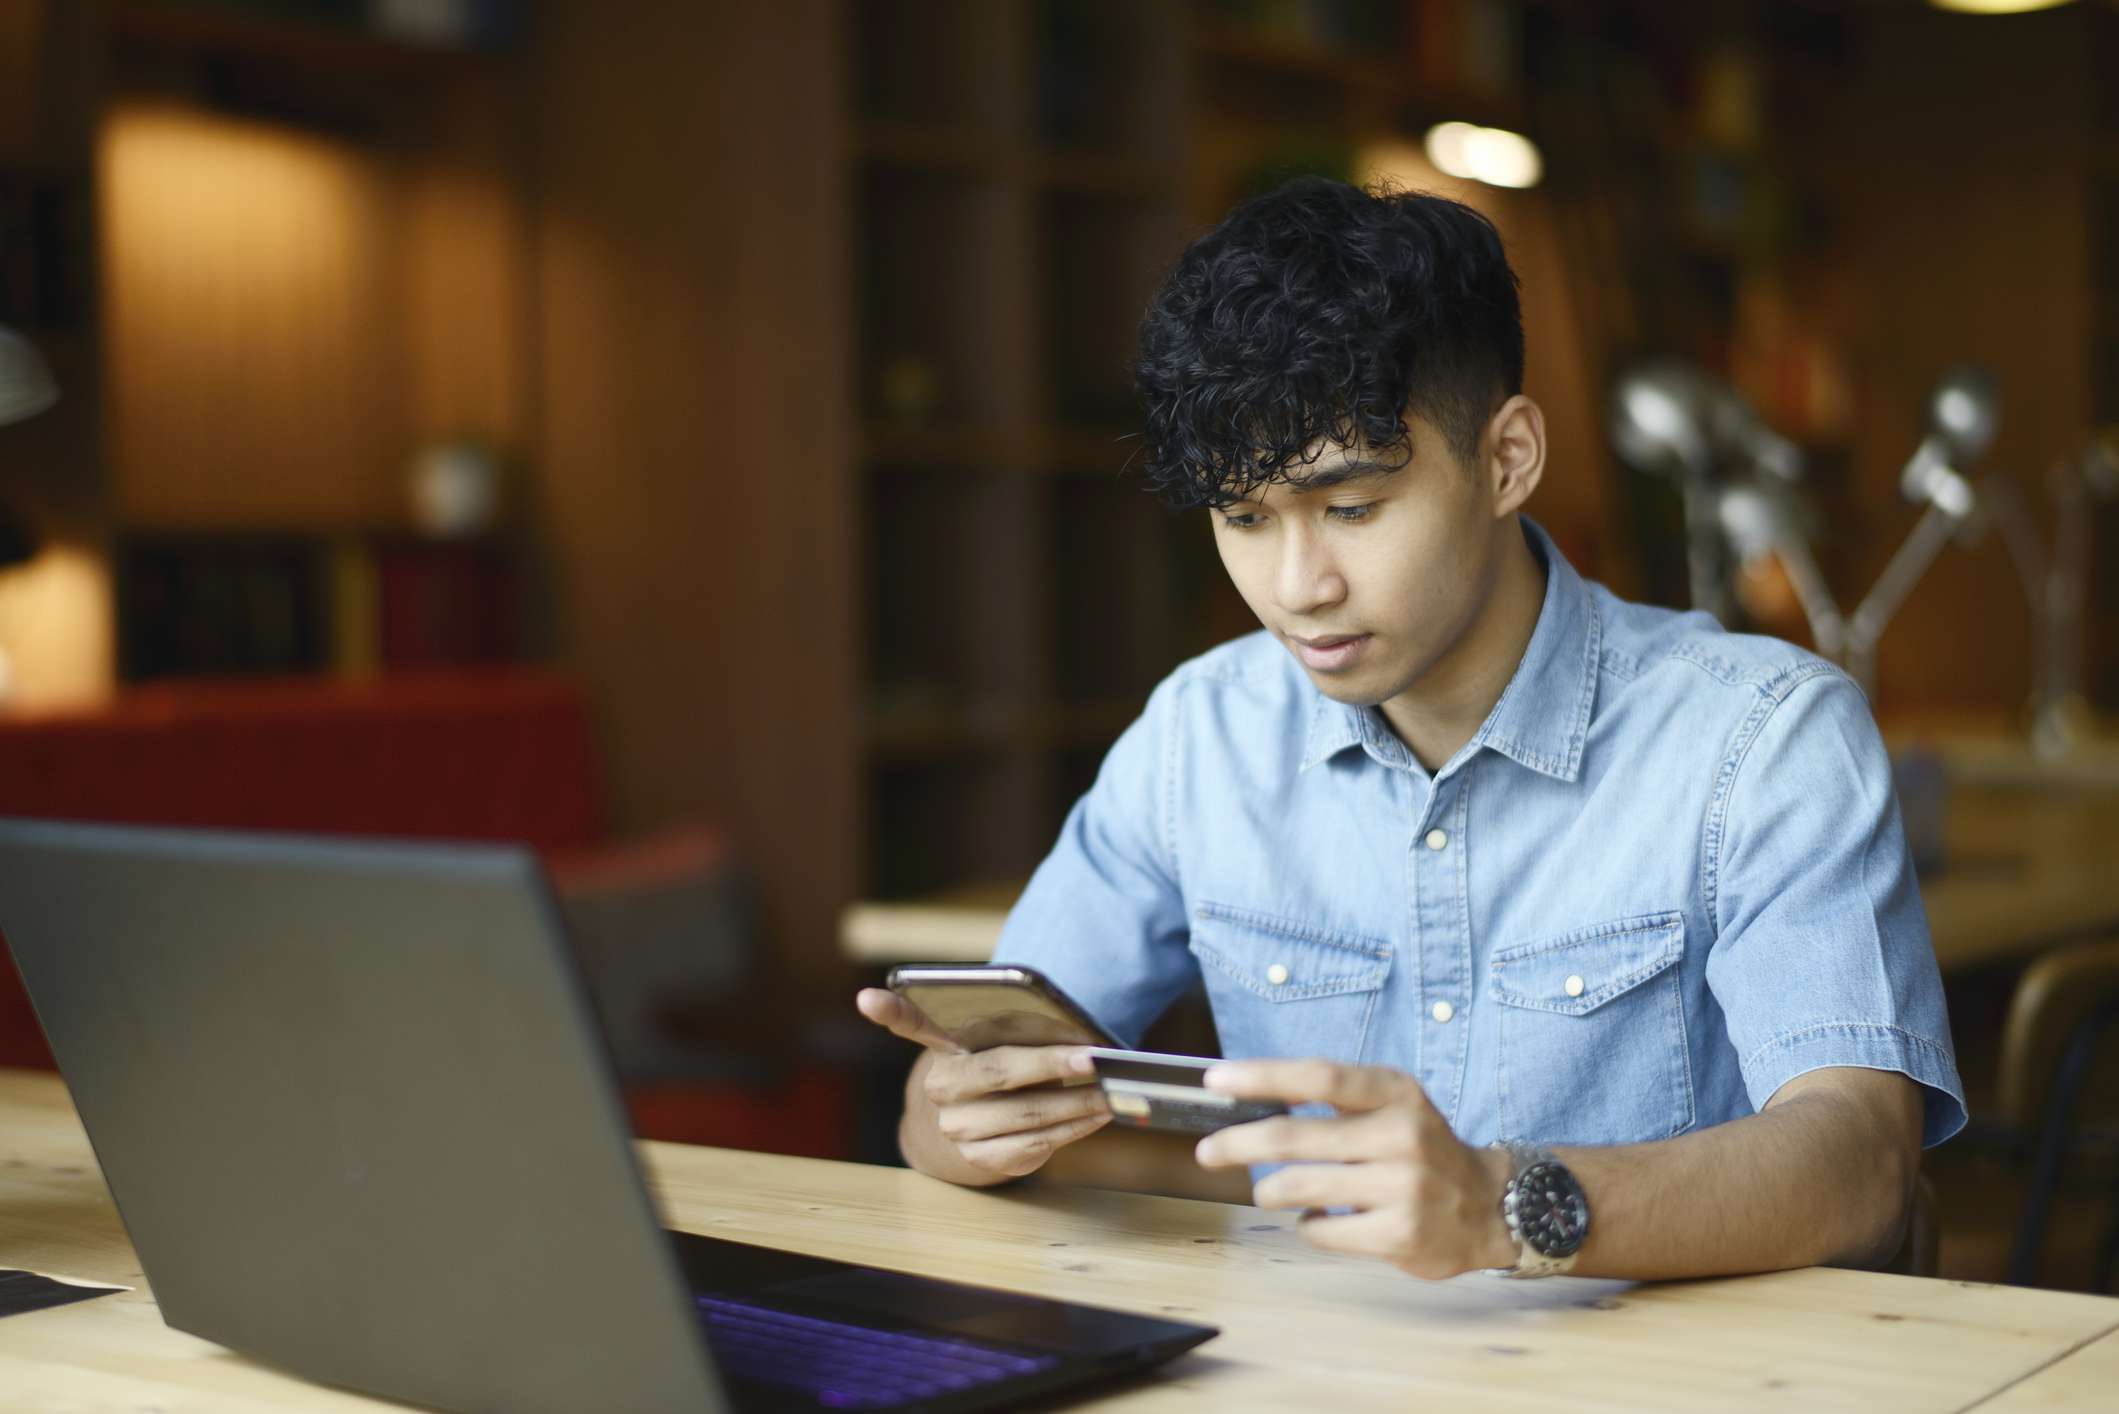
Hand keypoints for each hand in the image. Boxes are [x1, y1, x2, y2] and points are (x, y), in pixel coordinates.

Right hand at [855, 988, 1110, 1181]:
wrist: (960, 1127)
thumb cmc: (991, 1067)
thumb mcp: (994, 1039)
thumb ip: (1019, 1029)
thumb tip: (1081, 1037)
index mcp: (941, 1048)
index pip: (910, 1023)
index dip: (891, 1011)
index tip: (868, 997)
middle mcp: (941, 1089)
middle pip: (1000, 1073)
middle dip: (1052, 1065)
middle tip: (1094, 1058)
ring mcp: (959, 1128)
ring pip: (1028, 1116)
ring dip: (1077, 1104)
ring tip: (1113, 1091)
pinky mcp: (982, 1160)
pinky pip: (1035, 1146)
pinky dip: (1073, 1130)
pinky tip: (1098, 1116)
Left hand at [1192, 1059, 1516, 1278]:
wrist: (1491, 1206)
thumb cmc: (1421, 1150)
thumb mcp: (1393, 1107)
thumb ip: (1337, 1103)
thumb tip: (1252, 1103)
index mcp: (1395, 1093)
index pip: (1319, 1077)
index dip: (1262, 1077)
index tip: (1215, 1082)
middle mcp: (1401, 1134)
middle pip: (1295, 1136)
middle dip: (1238, 1143)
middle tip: (1208, 1151)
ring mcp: (1402, 1186)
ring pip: (1300, 1187)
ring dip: (1270, 1190)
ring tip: (1269, 1191)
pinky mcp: (1399, 1234)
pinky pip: (1322, 1230)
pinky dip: (1306, 1225)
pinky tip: (1316, 1218)